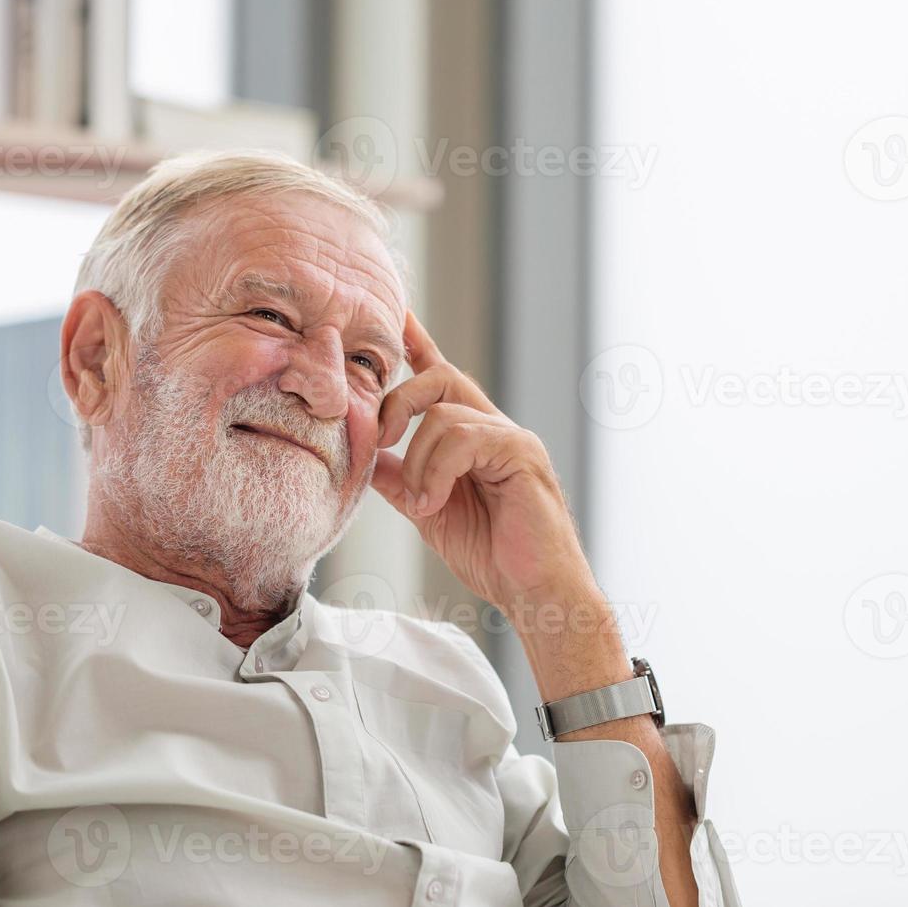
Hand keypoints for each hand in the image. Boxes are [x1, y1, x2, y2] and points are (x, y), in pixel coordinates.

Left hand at [370, 312, 595, 614]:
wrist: (535, 592)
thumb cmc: (494, 557)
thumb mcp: (431, 513)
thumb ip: (405, 480)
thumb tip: (372, 458)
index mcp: (472, 438)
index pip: (441, 377)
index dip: (417, 343)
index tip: (397, 313)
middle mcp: (494, 427)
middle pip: (440, 376)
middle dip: (398, 401)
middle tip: (381, 441)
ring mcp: (511, 437)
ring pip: (444, 412)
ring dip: (420, 462)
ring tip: (425, 504)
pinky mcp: (522, 452)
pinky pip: (464, 437)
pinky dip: (438, 471)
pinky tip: (435, 503)